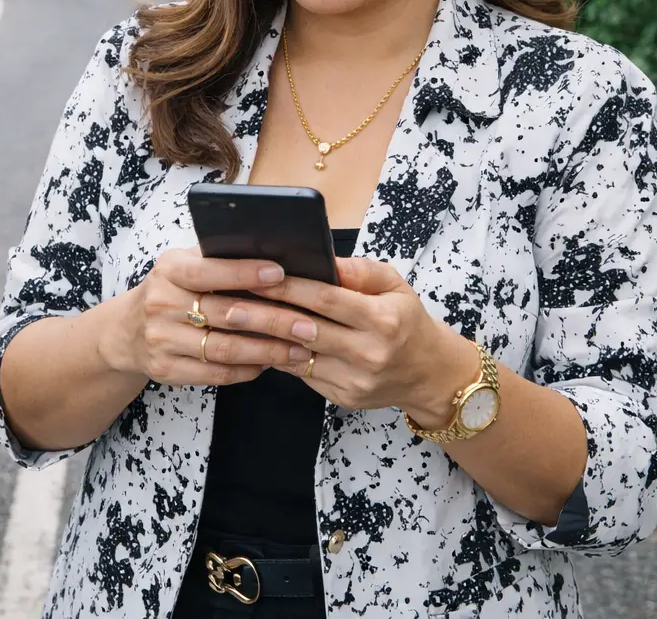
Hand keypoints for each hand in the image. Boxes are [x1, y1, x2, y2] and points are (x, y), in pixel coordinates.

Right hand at [100, 247, 313, 386]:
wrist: (126, 331)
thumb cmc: (170, 290)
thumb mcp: (182, 265)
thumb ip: (217, 259)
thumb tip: (271, 251)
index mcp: (170, 270)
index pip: (210, 270)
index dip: (246, 273)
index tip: (281, 274)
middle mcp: (162, 304)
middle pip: (226, 314)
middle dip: (273, 319)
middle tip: (308, 324)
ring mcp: (162, 339)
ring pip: (225, 348)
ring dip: (267, 350)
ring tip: (298, 348)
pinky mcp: (166, 369)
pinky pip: (215, 373)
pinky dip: (247, 369)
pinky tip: (269, 363)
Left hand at [221, 256, 476, 421]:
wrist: (430, 374)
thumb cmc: (407, 320)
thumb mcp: (394, 285)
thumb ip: (358, 271)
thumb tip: (320, 258)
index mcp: (383, 320)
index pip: (326, 300)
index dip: (289, 287)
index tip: (257, 275)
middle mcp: (369, 353)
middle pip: (304, 330)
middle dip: (262, 315)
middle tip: (226, 304)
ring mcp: (355, 380)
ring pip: (298, 356)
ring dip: (261, 338)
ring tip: (230, 321)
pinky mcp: (343, 398)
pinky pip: (302, 373)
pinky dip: (277, 355)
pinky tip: (254, 341)